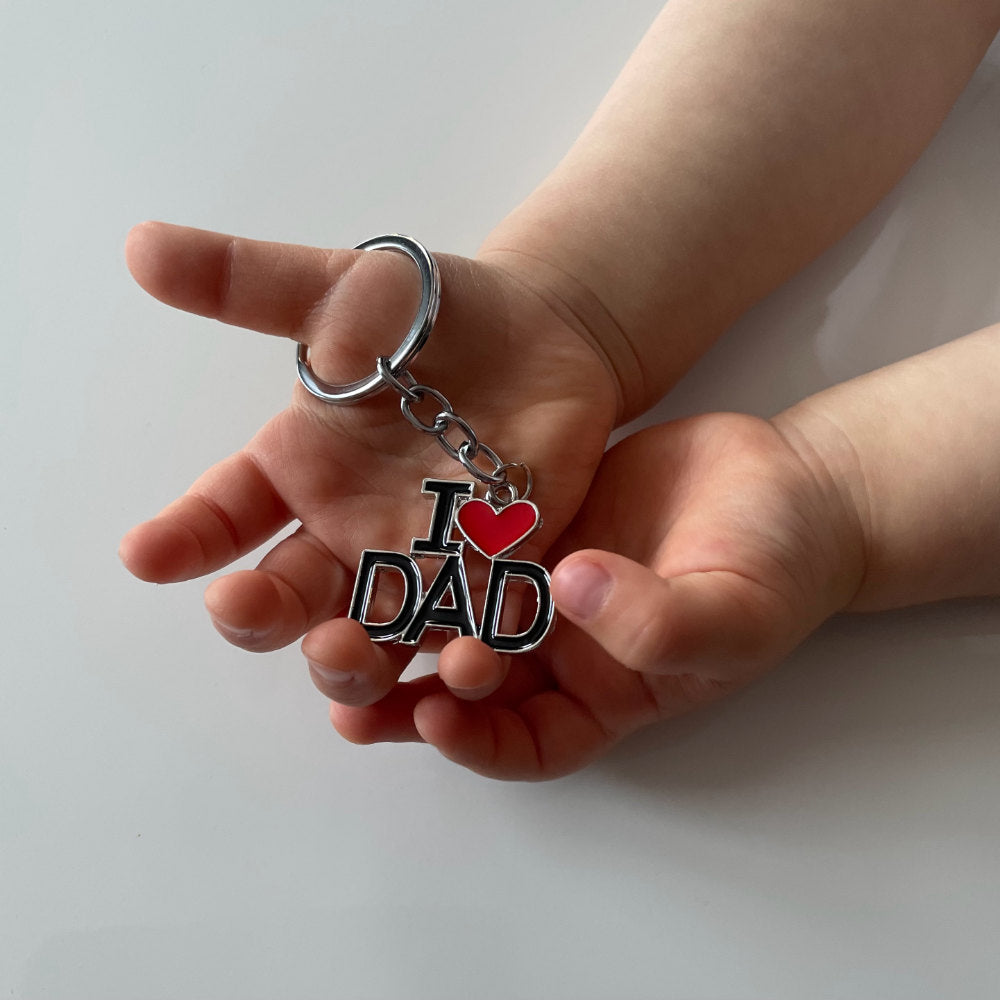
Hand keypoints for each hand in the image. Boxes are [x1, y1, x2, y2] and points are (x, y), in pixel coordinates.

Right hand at [119, 222, 617, 671]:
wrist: (541, 334)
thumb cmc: (432, 315)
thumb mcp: (343, 289)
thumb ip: (252, 282)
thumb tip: (139, 245)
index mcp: (299, 470)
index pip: (225, 512)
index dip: (184, 536)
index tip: (143, 554)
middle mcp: (349, 529)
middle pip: (290, 592)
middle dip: (259, 610)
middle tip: (240, 607)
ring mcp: (423, 559)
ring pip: (375, 632)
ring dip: (353, 655)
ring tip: (339, 652)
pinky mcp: (499, 571)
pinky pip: (479, 625)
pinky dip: (471, 652)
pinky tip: (468, 664)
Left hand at [322, 412, 866, 779]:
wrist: (786, 484)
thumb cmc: (777, 566)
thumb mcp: (736, 610)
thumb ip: (664, 623)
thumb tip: (572, 592)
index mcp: (605, 693)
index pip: (529, 742)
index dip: (479, 742)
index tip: (436, 718)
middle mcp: (559, 647)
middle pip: (470, 687)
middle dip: (406, 689)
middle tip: (344, 679)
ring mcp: (537, 582)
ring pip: (452, 616)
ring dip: (393, 625)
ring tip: (327, 627)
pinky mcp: (527, 521)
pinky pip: (466, 542)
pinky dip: (425, 548)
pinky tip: (378, 538)